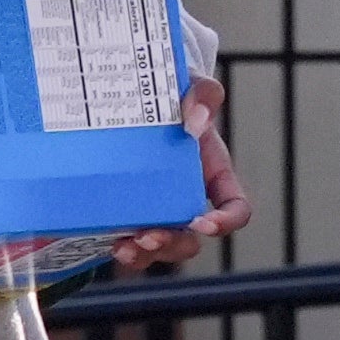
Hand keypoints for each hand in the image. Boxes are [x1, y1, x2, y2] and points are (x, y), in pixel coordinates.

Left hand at [107, 75, 250, 275]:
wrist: (127, 95)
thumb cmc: (170, 93)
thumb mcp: (192, 84)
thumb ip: (204, 94)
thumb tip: (195, 122)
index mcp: (212, 173)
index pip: (235, 208)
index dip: (226, 221)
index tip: (206, 223)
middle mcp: (185, 198)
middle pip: (191, 239)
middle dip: (173, 244)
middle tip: (151, 236)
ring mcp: (155, 209)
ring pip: (158, 248)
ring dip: (144, 255)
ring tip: (124, 247)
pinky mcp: (125, 213)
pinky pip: (126, 241)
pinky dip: (118, 247)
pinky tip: (105, 240)